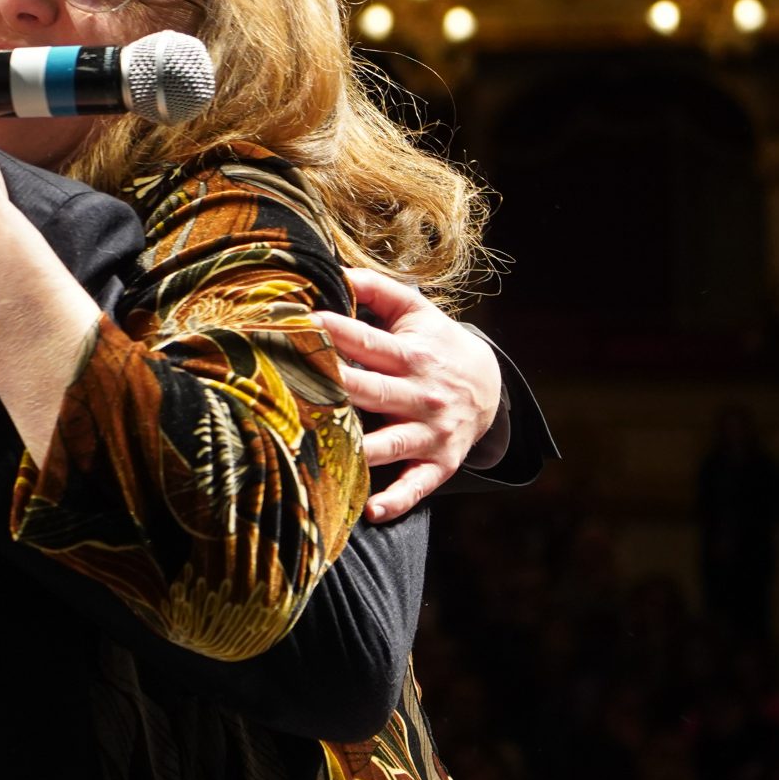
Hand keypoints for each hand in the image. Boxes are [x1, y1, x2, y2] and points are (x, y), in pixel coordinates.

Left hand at [312, 267, 503, 521]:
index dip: (335, 333)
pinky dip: (396, 499)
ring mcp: (430, 433)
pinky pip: (416, 486)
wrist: (492, 388)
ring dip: (356, 448)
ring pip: (389, 443)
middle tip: (286, 383)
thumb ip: (377, 289)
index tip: (299, 324)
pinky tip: (370, 510)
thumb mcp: (416, 311)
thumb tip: (336, 269)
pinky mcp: (438, 465)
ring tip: (318, 450)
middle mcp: (421, 395)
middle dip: (331, 387)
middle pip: (370, 391)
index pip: (368, 342)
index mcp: (412, 355)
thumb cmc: (436, 344)